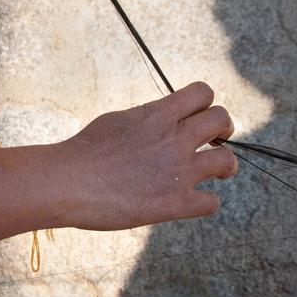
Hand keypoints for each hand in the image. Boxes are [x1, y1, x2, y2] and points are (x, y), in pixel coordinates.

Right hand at [53, 82, 237, 231]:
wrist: (68, 182)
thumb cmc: (84, 151)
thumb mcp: (119, 120)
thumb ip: (147, 119)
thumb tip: (160, 118)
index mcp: (158, 114)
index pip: (203, 93)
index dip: (205, 104)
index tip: (197, 117)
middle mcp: (174, 139)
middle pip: (222, 120)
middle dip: (223, 130)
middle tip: (214, 141)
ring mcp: (178, 172)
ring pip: (227, 161)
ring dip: (225, 166)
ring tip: (217, 172)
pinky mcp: (175, 204)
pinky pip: (212, 203)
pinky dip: (206, 202)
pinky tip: (193, 202)